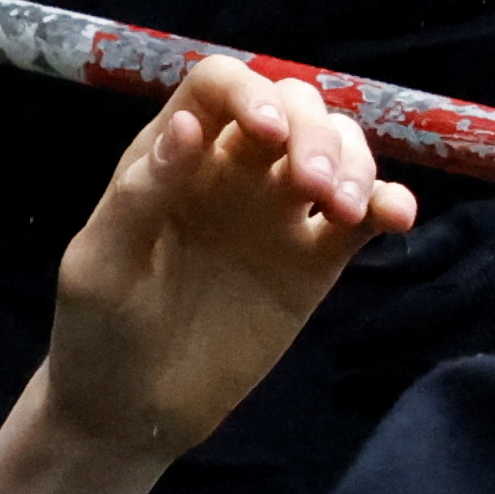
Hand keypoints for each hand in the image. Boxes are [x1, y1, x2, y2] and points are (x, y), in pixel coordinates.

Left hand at [0, 57, 410, 493]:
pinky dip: (388, 204)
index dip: (250, 93)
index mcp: (172, 152)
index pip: (220, 85)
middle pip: (294, 106)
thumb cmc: (97, 331)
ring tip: (344, 212)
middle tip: (314, 188)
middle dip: (314, 131)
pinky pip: (362, 217)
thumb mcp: (99, 266)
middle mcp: (231, 168)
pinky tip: (397, 216)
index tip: (267, 134)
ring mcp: (277, 211)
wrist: (131, 408)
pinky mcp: (313, 261)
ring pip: (336, 149)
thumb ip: (139, 196)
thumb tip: (189, 126)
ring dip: (354, 162)